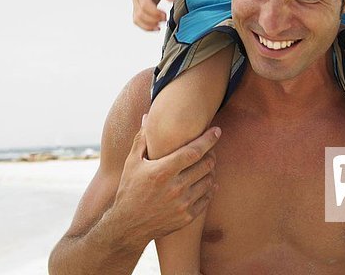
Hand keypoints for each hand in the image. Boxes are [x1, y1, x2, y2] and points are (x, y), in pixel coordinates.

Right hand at [110, 123, 220, 246]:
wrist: (127, 227)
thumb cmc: (129, 190)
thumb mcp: (132, 163)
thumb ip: (142, 139)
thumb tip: (147, 116)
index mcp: (163, 171)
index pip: (194, 151)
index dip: (209, 139)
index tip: (217, 130)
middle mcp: (175, 188)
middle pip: (206, 164)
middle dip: (211, 153)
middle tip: (210, 148)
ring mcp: (182, 204)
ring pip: (209, 180)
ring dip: (211, 170)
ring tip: (207, 164)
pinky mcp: (186, 217)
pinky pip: (207, 198)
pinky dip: (210, 188)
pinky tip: (207, 182)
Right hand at [132, 0, 175, 30]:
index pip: (145, 4)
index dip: (154, 12)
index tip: (165, 15)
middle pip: (140, 14)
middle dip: (153, 20)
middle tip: (165, 20)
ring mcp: (135, 4)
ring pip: (137, 19)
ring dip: (148, 26)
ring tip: (160, 27)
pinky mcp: (137, 10)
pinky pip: (138, 21)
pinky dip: (146, 27)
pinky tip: (156, 28)